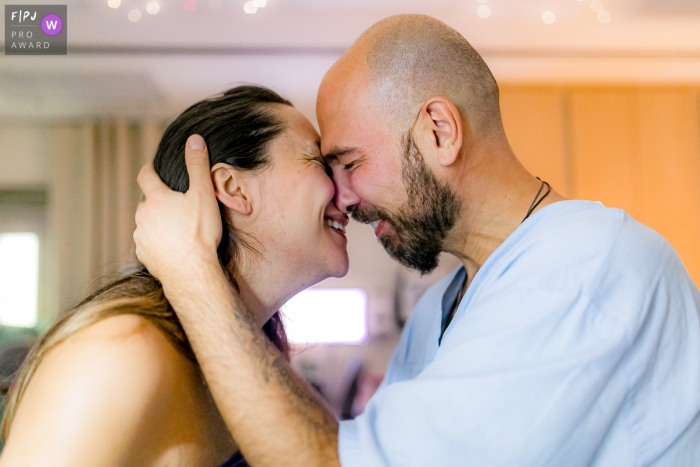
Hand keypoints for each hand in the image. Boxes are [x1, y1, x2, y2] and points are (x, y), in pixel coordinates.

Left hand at [134, 134, 221, 283]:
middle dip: (158, 200)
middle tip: (176, 204)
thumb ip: (197, 166)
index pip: (146, 175)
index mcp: (156, 198)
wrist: (192, 272)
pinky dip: (158, 242)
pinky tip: (173, 246)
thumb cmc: (199, 233)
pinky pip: (148, 243)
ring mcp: (141, 237)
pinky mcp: (143, 255)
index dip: (149, 168)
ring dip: (158, 222)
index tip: (152, 166)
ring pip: (147, 223)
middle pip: (147, 202)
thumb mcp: (203, 195)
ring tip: (177, 228)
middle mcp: (143, 216)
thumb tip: (194, 139)